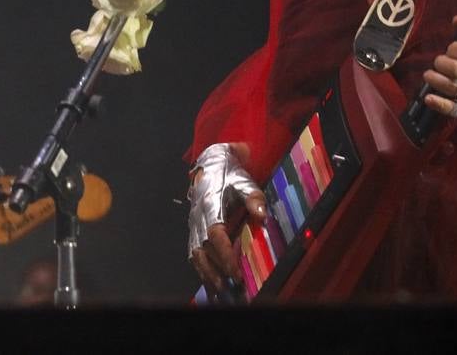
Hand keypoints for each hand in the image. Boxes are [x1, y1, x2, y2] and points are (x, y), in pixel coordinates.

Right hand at [187, 143, 264, 300]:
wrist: (210, 165)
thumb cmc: (229, 175)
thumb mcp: (244, 181)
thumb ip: (254, 198)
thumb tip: (262, 215)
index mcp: (209, 207)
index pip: (215, 236)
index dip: (224, 255)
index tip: (236, 272)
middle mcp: (198, 219)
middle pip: (202, 251)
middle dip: (216, 272)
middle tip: (232, 289)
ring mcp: (193, 226)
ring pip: (196, 255)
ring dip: (208, 275)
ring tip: (222, 292)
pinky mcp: (194, 231)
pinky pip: (195, 255)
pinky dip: (203, 271)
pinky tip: (214, 285)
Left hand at [423, 25, 456, 140]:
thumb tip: (456, 19)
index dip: (455, 49)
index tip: (450, 50)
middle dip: (443, 64)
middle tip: (437, 63)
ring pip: (454, 88)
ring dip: (437, 81)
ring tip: (428, 75)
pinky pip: (455, 109)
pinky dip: (440, 103)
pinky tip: (428, 98)